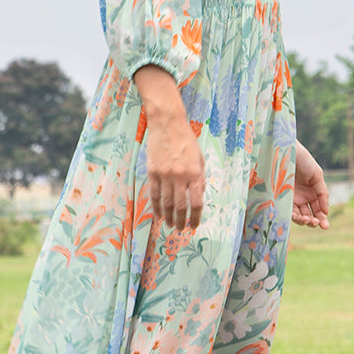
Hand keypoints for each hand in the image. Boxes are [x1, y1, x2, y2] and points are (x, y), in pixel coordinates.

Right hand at [133, 65, 204, 230]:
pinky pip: (154, 194)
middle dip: (181, 221)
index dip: (195, 217)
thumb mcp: (200, 158)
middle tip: (181, 229)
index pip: (196, 202)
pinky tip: (159, 214)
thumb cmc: (186, 140)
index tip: (194, 226)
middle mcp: (180, 176)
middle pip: (180, 206)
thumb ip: (199, 178)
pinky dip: (156, 207)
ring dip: (169, 217)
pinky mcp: (152, 172)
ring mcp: (165, 175)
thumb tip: (197, 197)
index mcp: (195, 173)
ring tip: (171, 225)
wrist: (167, 124)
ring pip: (166, 203)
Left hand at [292, 141, 328, 228]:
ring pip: (299, 216)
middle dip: (314, 222)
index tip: (325, 226)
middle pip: (309, 216)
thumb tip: (326, 212)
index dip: (322, 219)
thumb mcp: (317, 175)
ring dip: (305, 221)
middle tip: (317, 223)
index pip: (318, 210)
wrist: (286, 151)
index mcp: (313, 193)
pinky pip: (288, 211)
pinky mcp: (281, 199)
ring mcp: (291, 199)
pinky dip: (295, 217)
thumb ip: (322, 193)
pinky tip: (300, 217)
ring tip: (309, 221)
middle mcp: (302, 198)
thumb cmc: (303, 161)